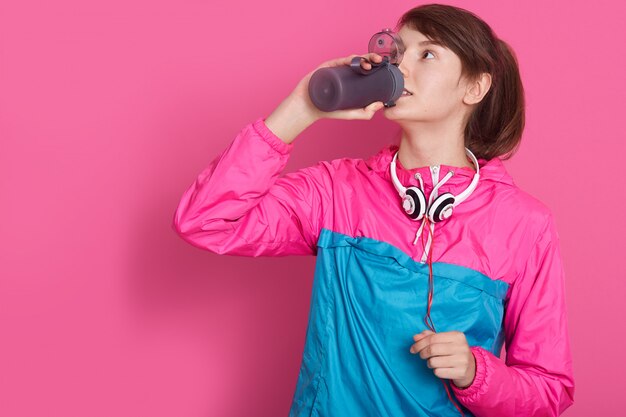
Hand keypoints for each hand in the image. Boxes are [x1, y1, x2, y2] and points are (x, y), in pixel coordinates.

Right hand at [265, 52, 385, 142]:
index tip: (384, 65)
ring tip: (369, 64)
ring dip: (362, 58)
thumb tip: (380, 105)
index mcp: (352, 79)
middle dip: (372, 58)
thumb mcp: (351, 114)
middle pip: (361, 61)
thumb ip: (365, 112)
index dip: (376, 65)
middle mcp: (345, 72)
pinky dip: (347, 60)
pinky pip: (338, 61)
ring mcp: (336, 69)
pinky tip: (354, 61)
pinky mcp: (326, 68)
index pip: (366, 69)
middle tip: (379, 60)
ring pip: (351, 59)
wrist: (309, 109)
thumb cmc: (329, 110)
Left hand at [409, 330, 476, 388]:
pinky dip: (435, 371)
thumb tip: (415, 337)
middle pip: (432, 349)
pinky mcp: (461, 373)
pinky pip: (438, 372)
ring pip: (434, 362)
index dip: (419, 343)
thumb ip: (429, 336)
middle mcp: (461, 347)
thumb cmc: (453, 351)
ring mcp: (462, 361)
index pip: (432, 338)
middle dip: (422, 353)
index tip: (413, 348)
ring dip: (429, 363)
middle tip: (421, 355)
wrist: (471, 368)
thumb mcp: (444, 341)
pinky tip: (440, 369)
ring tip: (433, 362)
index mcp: (457, 336)